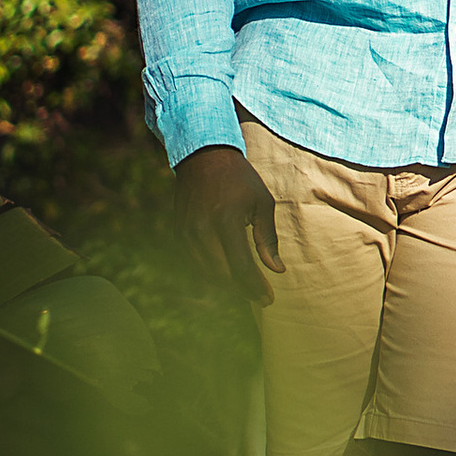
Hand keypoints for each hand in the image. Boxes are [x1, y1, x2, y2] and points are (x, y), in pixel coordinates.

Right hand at [175, 145, 279, 303]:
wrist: (203, 157)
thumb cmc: (240, 179)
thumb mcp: (262, 203)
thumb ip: (268, 238)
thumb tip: (276, 270)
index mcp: (226, 220)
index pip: (240, 266)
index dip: (254, 286)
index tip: (268, 298)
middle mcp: (202, 229)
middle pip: (222, 275)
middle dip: (243, 290)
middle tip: (260, 296)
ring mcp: (186, 232)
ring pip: (206, 273)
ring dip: (227, 284)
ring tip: (247, 287)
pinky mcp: (178, 233)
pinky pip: (195, 263)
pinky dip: (212, 272)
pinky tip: (228, 273)